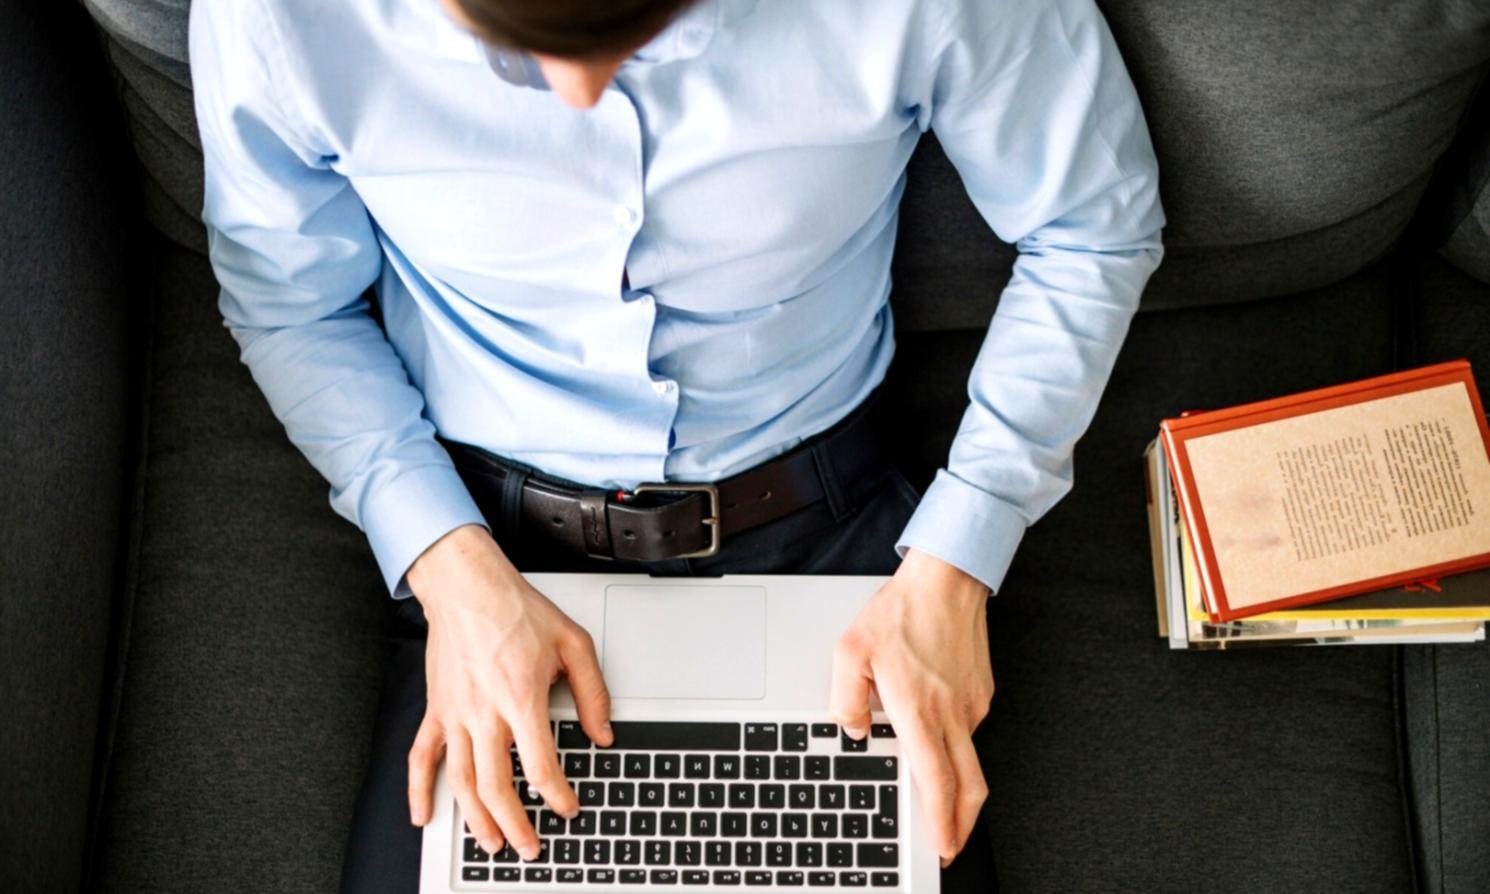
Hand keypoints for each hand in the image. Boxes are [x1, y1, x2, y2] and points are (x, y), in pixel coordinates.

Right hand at [404, 524, 613, 858]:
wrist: (467, 586)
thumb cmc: (515, 609)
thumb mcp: (573, 642)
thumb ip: (592, 691)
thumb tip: (602, 731)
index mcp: (521, 698)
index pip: (541, 766)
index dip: (557, 796)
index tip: (568, 807)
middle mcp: (485, 712)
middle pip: (498, 786)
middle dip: (516, 825)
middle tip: (530, 846)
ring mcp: (456, 714)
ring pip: (463, 781)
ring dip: (477, 819)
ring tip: (492, 843)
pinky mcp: (436, 709)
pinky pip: (422, 756)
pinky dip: (419, 789)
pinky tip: (424, 814)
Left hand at [829, 548, 992, 865]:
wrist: (946, 579)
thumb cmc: (900, 611)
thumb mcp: (850, 651)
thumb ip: (845, 698)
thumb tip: (852, 729)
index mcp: (919, 711)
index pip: (937, 782)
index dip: (942, 821)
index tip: (942, 845)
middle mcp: (952, 713)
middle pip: (970, 786)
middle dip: (962, 823)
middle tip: (950, 843)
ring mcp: (972, 704)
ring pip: (969, 757)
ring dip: (956, 781)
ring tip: (934, 790)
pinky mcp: (983, 691)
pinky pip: (969, 728)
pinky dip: (956, 743)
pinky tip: (936, 733)